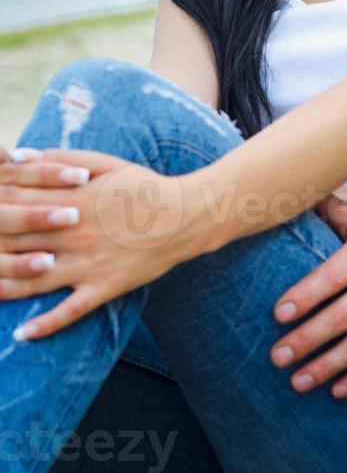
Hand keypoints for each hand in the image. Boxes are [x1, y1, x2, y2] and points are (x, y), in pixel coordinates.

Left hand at [0, 148, 197, 339]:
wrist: (184, 216)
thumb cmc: (142, 187)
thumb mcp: (105, 163)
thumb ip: (62, 159)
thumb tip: (19, 156)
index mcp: (73, 198)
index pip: (19, 202)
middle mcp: (75, 232)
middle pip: (19, 240)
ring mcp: (88, 263)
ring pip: (34, 279)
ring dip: (5, 285)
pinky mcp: (103, 286)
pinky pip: (70, 311)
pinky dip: (45, 325)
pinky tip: (23, 334)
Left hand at [271, 216, 346, 397]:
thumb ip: (332, 212)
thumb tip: (295, 193)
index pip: (331, 276)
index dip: (305, 296)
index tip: (278, 314)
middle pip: (340, 317)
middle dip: (306, 340)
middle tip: (276, 356)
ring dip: (326, 367)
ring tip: (297, 380)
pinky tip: (335, 389)